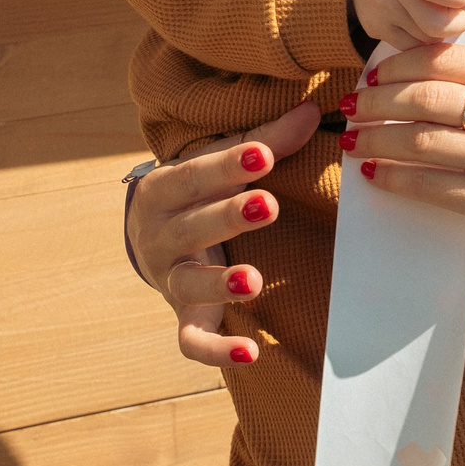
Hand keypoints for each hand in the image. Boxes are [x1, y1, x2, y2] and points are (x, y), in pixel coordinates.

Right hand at [125, 101, 320, 367]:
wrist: (151, 234)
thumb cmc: (197, 191)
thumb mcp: (221, 163)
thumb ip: (265, 142)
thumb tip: (313, 111)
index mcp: (164, 189)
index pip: (193, 175)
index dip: (227, 165)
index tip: (263, 155)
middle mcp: (160, 235)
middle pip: (192, 226)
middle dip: (228, 217)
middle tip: (267, 206)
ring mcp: (170, 279)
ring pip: (188, 283)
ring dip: (218, 283)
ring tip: (253, 281)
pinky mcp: (183, 316)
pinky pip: (192, 340)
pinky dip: (217, 351)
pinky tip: (252, 353)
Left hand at [344, 42, 464, 284]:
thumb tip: (415, 76)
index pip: (449, 59)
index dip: (400, 65)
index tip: (373, 75)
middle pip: (428, 97)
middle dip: (377, 101)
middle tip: (350, 107)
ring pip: (421, 141)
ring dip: (375, 139)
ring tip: (352, 140)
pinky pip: (429, 186)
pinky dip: (393, 178)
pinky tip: (373, 174)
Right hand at [349, 0, 464, 47]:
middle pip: (436, 25)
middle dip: (458, 21)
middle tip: (458, 8)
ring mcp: (380, 7)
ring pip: (427, 40)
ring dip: (440, 29)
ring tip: (435, 8)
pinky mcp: (373, 26)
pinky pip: (411, 47)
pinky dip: (422, 37)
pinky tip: (421, 17)